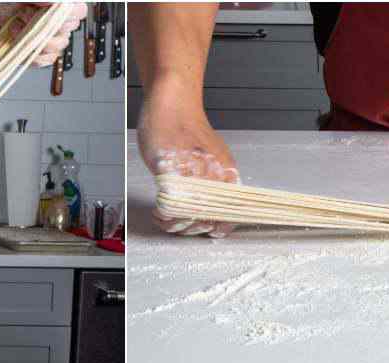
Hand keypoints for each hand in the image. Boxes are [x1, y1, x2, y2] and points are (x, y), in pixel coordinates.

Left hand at [0, 3, 85, 66]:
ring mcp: (54, 40)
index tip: (51, 10)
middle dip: (46, 23)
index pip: (79, 10)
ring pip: (58, 45)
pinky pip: (46, 59)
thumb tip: (54, 0)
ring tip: (18, 26)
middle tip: (25, 15)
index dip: (69, 12)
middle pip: (71, 27)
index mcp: (59, 4)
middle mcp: (60, 21)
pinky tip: (19, 40)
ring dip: (34, 36)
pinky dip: (29, 51)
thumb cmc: (4, 7)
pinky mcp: (45, 57)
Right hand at [137, 92, 239, 236]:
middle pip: (205, 220)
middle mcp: (212, 175)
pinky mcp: (169, 170)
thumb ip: (215, 183)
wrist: (172, 104)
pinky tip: (159, 212)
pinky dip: (162, 214)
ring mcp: (190, 173)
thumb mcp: (212, 159)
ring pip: (185, 216)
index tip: (208, 231)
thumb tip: (216, 213)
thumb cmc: (187, 130)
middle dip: (190, 228)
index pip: (229, 215)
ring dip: (174, 224)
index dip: (217, 228)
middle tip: (180, 224)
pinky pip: (167, 204)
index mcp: (226, 174)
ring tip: (167, 219)